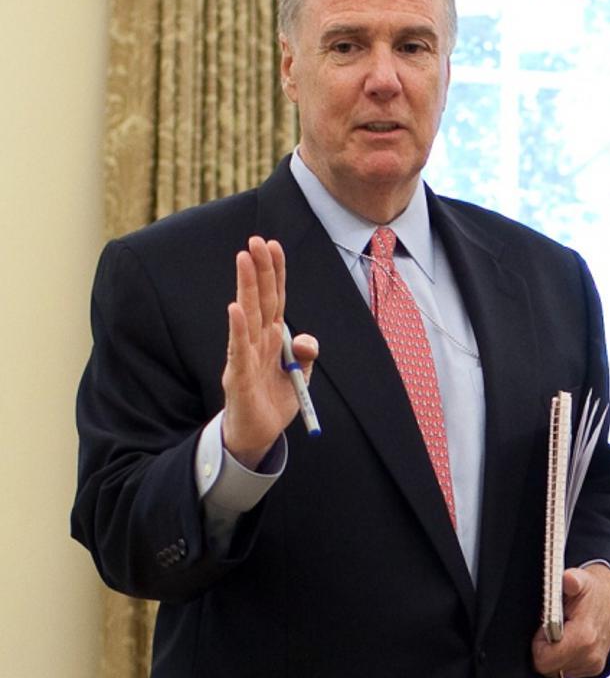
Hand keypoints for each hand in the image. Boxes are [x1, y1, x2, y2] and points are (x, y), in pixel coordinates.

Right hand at [221, 236, 317, 468]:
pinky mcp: (239, 376)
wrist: (257, 437)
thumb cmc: (273, 401)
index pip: (274, 297)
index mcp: (272, 337)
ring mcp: (245, 355)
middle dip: (259, 269)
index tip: (273, 244)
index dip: (274, 272)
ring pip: (247, 314)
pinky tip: (235, 309)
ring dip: (245, 286)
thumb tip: (306, 340)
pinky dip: (237, 328)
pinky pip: (238, 349)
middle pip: (259, 299)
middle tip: (255, 240)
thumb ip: (306, 354)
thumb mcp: (300, 376)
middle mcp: (257, 340)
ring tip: (242, 259)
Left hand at [532, 564, 609, 677]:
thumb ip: (572, 581)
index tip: (544, 625)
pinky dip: (561, 659)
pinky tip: (566, 641)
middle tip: (550, 628)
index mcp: (584, 637)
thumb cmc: (591, 590)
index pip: (544, 659)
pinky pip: (566, 672)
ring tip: (560, 633)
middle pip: (548, 668)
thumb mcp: (581, 579)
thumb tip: (568, 579)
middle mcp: (590, 656)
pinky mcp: (594, 669)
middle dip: (543, 649)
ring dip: (552, 655)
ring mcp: (593, 665)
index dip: (537, 642)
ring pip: (555, 672)